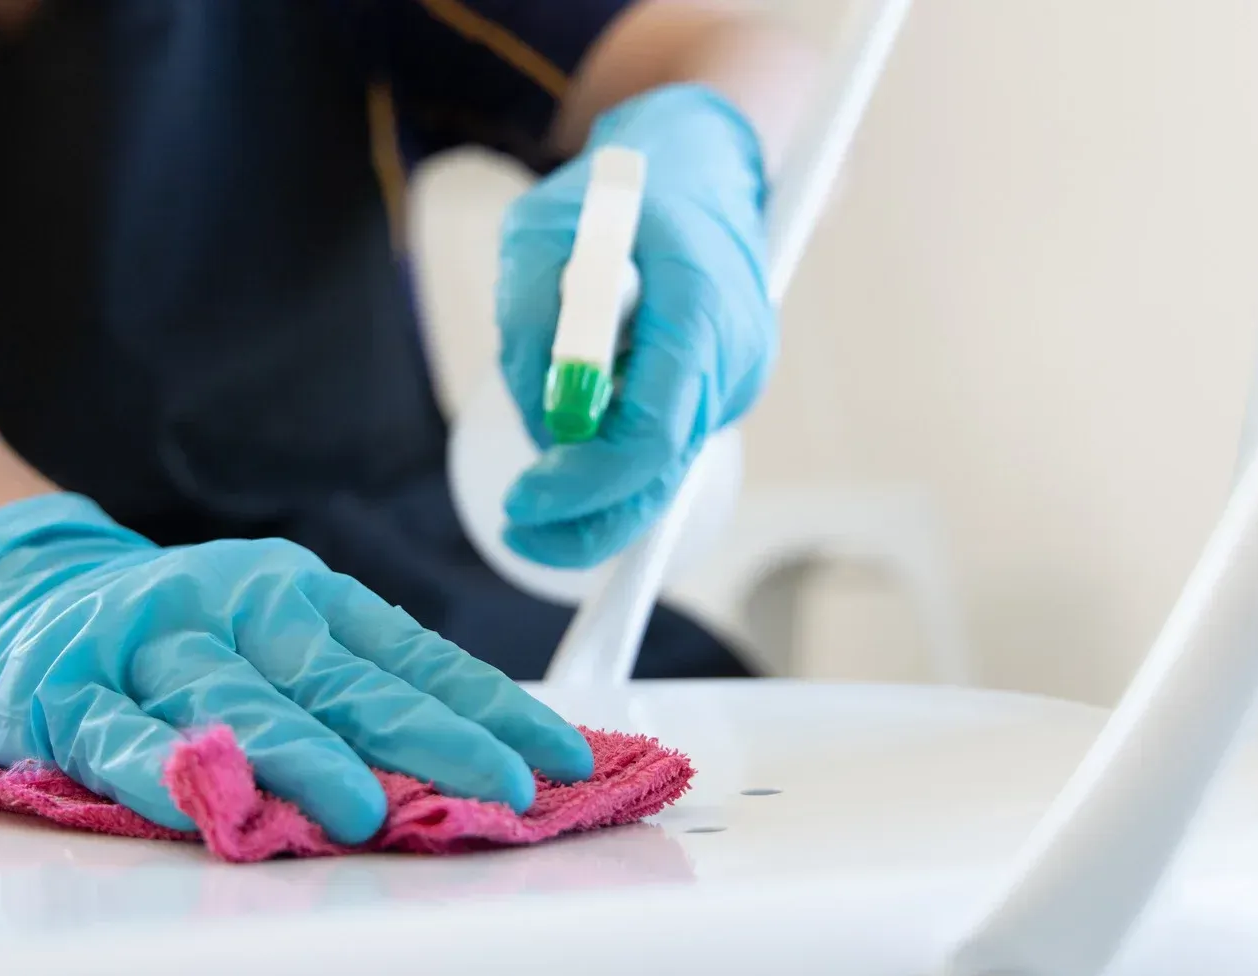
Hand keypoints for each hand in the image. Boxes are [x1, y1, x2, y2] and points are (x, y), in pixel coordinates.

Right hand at [0, 494, 594, 844]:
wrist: (28, 588)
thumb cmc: (186, 628)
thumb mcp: (280, 629)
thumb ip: (359, 687)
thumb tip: (481, 753)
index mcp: (299, 593)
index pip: (410, 656)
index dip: (487, 708)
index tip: (558, 757)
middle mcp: (232, 604)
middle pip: (339, 680)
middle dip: (426, 739)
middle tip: (496, 787)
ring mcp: (148, 642)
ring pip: (234, 701)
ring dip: (302, 755)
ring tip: (364, 808)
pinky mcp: (66, 688)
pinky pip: (115, 734)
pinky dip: (162, 769)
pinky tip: (209, 802)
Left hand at [497, 85, 776, 567]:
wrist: (699, 164)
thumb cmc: (614, 193)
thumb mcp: (539, 231)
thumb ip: (532, 319)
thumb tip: (545, 425)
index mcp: (698, 303)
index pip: (653, 431)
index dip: (587, 481)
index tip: (524, 502)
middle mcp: (734, 354)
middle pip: (663, 474)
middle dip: (587, 517)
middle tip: (518, 529)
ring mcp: (739, 379)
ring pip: (659, 466)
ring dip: (593, 471)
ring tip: (546, 406)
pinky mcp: (725, 392)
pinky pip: (663, 442)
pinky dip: (615, 447)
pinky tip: (589, 399)